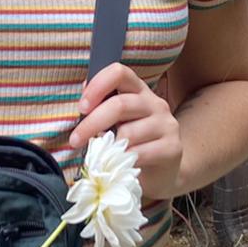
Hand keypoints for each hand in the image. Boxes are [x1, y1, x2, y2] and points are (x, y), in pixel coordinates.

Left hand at [70, 63, 180, 201]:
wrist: (162, 173)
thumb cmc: (133, 144)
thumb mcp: (116, 123)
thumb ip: (103, 106)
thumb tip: (83, 89)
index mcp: (139, 91)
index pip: (119, 73)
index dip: (97, 85)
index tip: (82, 107)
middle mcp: (155, 104)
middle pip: (119, 104)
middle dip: (92, 123)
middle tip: (75, 141)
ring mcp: (166, 125)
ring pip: (128, 133)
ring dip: (108, 147)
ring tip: (101, 157)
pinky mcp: (172, 147)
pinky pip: (139, 153)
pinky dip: (122, 161)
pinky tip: (118, 166)